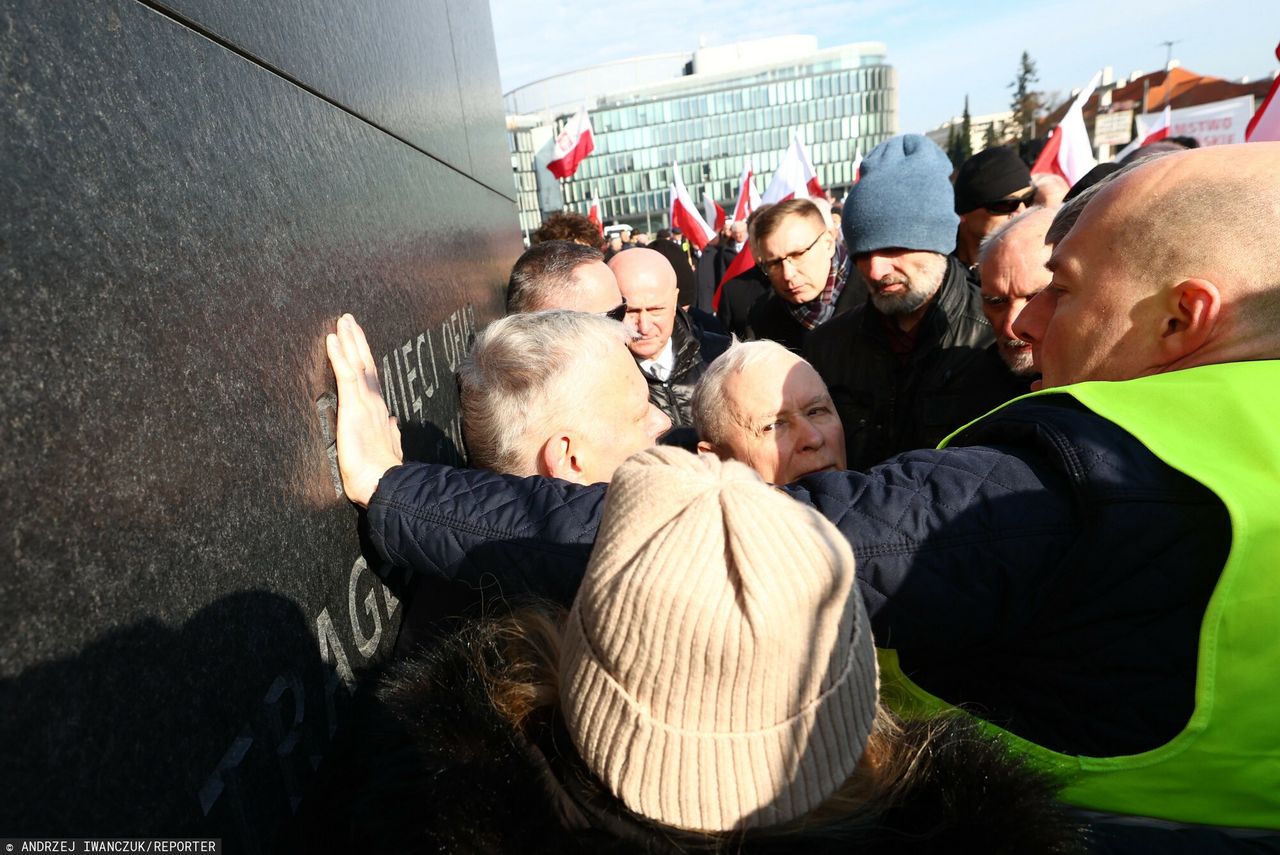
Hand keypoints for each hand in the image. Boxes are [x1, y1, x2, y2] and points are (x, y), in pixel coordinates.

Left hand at [326, 314, 402, 506]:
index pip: (370, 380)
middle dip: (358, 341)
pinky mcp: (354, 406)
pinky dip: (340, 356)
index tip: (358, 342)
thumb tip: (393, 423)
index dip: (364, 359)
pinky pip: (346, 375)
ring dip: (350, 340)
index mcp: (379, 414)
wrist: (385, 484)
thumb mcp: (389, 450)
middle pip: (365, 365)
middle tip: (349, 320)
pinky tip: (333, 339)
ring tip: (342, 321)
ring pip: (357, 364)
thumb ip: (391, 435)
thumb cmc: (382, 475)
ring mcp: (365, 403)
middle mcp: (374, 403)